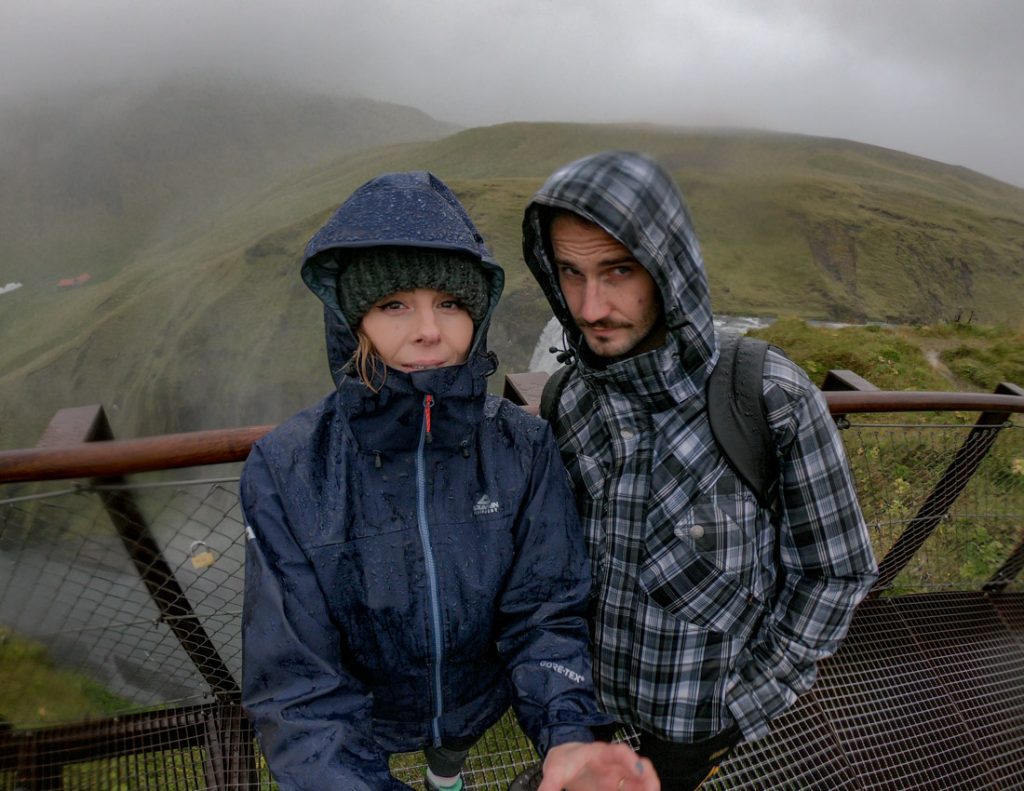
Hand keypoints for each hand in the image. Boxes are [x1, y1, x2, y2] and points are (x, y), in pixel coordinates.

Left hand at [537, 741, 658, 790]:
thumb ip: (549, 784)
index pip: (619, 751)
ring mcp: (618, 776)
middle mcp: (614, 764)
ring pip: (639, 780)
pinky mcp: (617, 788)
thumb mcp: (554, 770)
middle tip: (653, 789)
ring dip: (647, 787)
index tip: (639, 767)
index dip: (630, 759)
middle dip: (648, 776)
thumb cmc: (563, 762)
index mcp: (601, 753)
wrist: (564, 761)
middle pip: (637, 766)